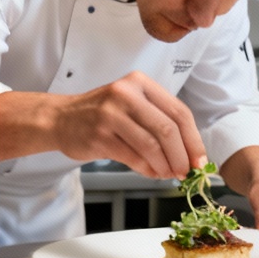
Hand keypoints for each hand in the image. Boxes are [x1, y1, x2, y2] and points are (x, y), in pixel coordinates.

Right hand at [48, 72, 206, 179]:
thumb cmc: (100, 114)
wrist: (59, 119)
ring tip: (168, 174)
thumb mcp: (130, 104)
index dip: (193, 139)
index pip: (179, 112)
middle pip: (168, 129)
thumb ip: (158, 121)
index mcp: (140, 83)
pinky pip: (133, 157)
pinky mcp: (100, 136)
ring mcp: (110, 114)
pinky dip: (147, 169)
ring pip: (152, 145)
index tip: (199, 159)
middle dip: (181, 156)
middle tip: (185, 171)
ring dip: (165, 165)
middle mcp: (125, 94)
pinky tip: (151, 173)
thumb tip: (189, 153)